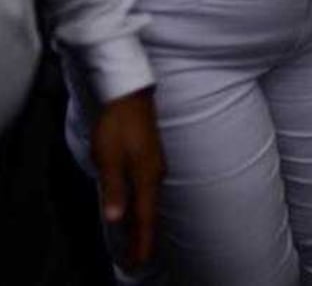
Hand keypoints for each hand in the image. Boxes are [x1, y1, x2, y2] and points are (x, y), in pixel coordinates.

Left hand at [90, 88, 164, 268]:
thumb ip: (114, 190)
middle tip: (137, 260)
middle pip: (151, 213)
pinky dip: (143, 206)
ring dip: (143, 222)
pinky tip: (136, 208)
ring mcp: (155, 164)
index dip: (142, 243)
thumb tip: (116, 218)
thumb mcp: (109, 158)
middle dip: (144, 238)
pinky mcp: (151, 157)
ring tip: (136, 240)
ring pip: (150, 201)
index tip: (138, 264)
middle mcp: (155, 173)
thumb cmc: (118, 125)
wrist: (130, 94)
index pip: (145, 218)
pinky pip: (148, 190)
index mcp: (146, 176)